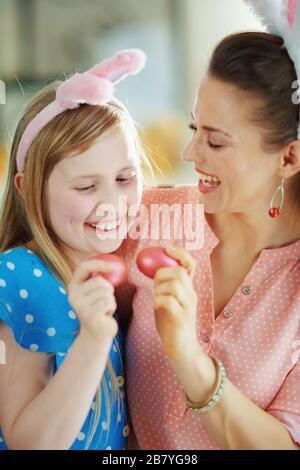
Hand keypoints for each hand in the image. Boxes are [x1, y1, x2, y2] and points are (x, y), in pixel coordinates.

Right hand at [68, 259, 117, 343]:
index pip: (83, 267)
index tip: (111, 267)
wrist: (95, 335)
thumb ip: (98, 278)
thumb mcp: (95, 292)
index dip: (98, 263)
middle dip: (108, 290)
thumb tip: (112, 263)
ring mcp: (80, 305)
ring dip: (110, 300)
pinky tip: (106, 315)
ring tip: (104, 309)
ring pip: (106, 292)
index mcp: (73, 286)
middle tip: (104, 301)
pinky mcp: (90, 314)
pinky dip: (112, 307)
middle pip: (99, 281)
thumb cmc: (99, 310)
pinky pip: (109, 302)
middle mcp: (73, 295)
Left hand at [154, 246, 199, 361]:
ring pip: (174, 285)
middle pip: (180, 273)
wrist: (181, 350)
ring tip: (157, 299)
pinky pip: (168, 301)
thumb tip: (155, 272)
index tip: (167, 249)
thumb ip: (166, 288)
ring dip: (159, 289)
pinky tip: (157, 308)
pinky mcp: (181, 319)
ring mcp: (188, 307)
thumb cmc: (171, 325)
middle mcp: (191, 295)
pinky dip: (158, 301)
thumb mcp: (169, 302)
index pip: (191, 264)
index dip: (180, 253)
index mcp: (189, 290)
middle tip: (155, 285)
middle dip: (162, 274)